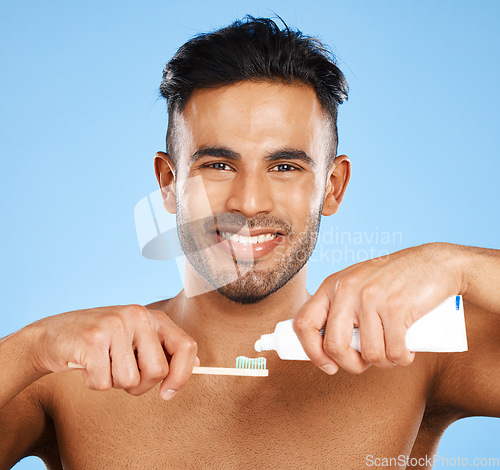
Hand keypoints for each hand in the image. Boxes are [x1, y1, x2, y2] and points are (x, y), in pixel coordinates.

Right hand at [28, 305, 197, 399]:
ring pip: (130, 381)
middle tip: (121, 373)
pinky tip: (86, 364)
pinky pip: (103, 383)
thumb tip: (198, 364)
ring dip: (113, 383)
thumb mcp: (136, 338)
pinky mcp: (92, 339)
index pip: (186, 346)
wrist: (52, 334)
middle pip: (158, 371)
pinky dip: (93, 383)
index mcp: (153, 316)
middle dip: (140, 385)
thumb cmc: (100, 342)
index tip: (168, 393)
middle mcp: (138, 315)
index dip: (182, 375)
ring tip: (101, 364)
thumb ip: (164, 349)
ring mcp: (115, 325)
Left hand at [293, 243, 462, 374]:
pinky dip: (402, 359)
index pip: (304, 323)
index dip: (311, 352)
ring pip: (369, 354)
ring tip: (393, 349)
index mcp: (332, 285)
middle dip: (350, 365)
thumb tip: (325, 349)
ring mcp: (371, 298)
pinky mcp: (396, 308)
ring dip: (384, 362)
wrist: (435, 263)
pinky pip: (394, 353)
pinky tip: (406, 349)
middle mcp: (347, 290)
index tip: (328, 366)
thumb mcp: (358, 285)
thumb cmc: (394, 280)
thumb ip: (340, 308)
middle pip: (333, 346)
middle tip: (365, 364)